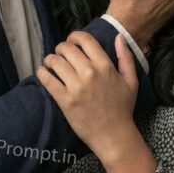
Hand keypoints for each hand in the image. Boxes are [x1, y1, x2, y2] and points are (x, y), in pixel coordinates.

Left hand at [36, 31, 137, 158]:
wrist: (113, 136)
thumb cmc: (122, 108)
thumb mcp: (131, 81)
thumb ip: (125, 57)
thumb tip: (119, 36)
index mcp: (105, 66)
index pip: (85, 39)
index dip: (74, 36)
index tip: (71, 41)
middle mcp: (90, 73)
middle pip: (66, 48)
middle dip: (61, 48)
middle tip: (60, 54)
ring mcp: (76, 87)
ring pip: (54, 61)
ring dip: (50, 60)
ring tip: (50, 64)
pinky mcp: (65, 100)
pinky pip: (47, 79)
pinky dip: (42, 73)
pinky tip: (43, 73)